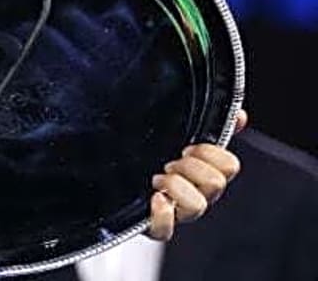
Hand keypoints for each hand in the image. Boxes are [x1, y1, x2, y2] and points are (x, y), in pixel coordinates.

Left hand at [146, 109, 247, 239]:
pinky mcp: (153, 225)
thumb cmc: (145, 149)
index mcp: (202, 169)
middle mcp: (194, 192)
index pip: (230, 165)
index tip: (188, 146)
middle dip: (191, 167)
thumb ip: (207, 121)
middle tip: (170, 161)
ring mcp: (176, 210)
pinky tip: (153, 198)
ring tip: (157, 177)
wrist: (108, 170)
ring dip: (176, 186)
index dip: (212, 153)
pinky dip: (162, 215)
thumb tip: (239, 115)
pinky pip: (166, 232)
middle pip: (216, 183)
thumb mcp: (175, 130)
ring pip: (198, 207)